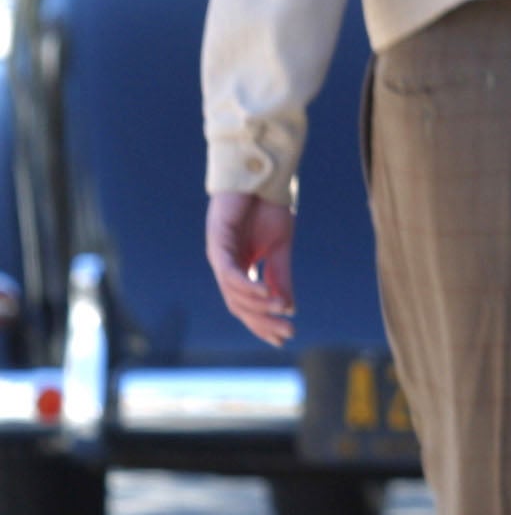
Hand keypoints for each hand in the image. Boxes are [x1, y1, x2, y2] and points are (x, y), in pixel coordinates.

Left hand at [206, 192, 296, 344]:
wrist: (262, 177)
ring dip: (257, 306)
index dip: (264, 323)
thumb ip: (280, 277)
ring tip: (282, 312)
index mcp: (240, 268)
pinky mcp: (217, 242)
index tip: (286, 337)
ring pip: (233, 293)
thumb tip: (288, 308)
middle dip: (262, 321)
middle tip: (287, 332)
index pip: (248, 305)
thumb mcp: (281, 248)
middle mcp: (225, 266)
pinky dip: (247, 286)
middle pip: (239, 305)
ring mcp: (219, 255)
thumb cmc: (268, 209)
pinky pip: (230, 273)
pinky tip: (266, 294)